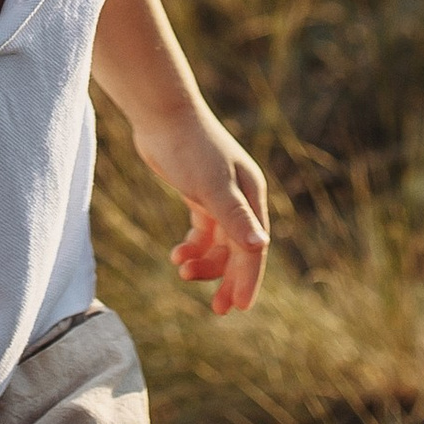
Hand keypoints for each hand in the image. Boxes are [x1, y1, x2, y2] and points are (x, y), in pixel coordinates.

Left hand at [135, 99, 270, 314]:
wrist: (161, 114)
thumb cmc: (189, 147)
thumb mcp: (212, 186)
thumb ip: (235, 217)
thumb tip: (261, 247)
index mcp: (251, 196)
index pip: (254, 248)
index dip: (248, 279)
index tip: (238, 307)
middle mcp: (240, 198)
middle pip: (239, 250)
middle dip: (228, 279)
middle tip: (218, 310)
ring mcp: (219, 196)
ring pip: (219, 244)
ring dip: (205, 262)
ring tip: (181, 271)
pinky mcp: (198, 193)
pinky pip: (202, 231)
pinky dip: (192, 246)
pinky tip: (176, 255)